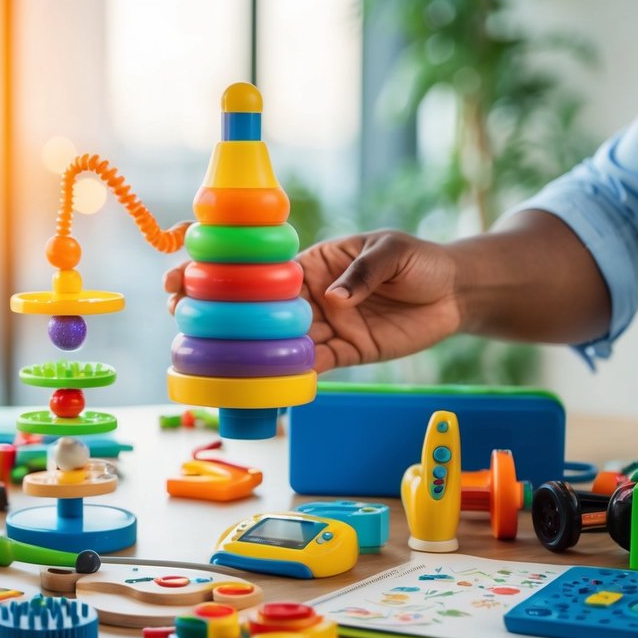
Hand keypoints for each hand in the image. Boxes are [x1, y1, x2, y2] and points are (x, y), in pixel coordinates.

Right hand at [164, 230, 460, 372]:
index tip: (181, 276)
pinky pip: (307, 368)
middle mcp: (308, 296)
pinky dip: (285, 378)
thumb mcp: (394, 251)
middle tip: (182, 320)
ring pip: (274, 342)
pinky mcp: (342, 355)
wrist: (456, 294)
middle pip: (253, 308)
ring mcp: (322, 327)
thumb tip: (336, 299)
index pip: (256, 266)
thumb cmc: (421, 259)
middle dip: (215, 314)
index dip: (218, 270)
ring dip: (243, 351)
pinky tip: (259, 386)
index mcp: (312, 262)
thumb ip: (364, 272)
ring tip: (208, 360)